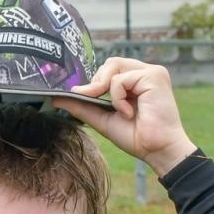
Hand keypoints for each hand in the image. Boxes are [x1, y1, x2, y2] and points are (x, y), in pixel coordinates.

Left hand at [53, 57, 195, 176]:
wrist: (156, 149)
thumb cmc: (135, 136)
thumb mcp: (102, 118)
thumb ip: (82, 106)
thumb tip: (57, 98)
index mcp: (136, 80)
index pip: (109, 68)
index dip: (95, 81)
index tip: (84, 96)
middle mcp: (145, 73)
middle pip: (111, 63)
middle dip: (98, 82)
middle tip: (99, 102)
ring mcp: (152, 73)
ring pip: (114, 68)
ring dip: (109, 92)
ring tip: (120, 111)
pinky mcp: (154, 77)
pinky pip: (121, 80)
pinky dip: (118, 98)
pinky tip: (129, 112)